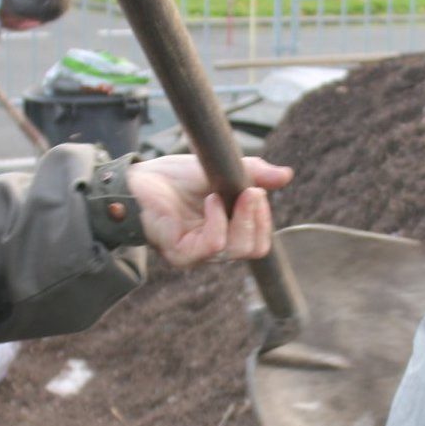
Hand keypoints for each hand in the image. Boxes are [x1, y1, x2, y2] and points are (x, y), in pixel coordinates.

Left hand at [126, 156, 292, 269]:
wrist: (138, 179)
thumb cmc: (173, 178)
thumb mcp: (221, 171)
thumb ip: (253, 173)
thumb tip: (286, 175)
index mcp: (226, 233)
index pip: (259, 241)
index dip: (264, 219)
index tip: (257, 190)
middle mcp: (214, 249)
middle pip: (254, 248)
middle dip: (257, 217)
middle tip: (250, 191)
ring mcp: (198, 254)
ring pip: (237, 249)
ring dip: (239, 217)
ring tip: (224, 192)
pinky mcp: (181, 254)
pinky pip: (215, 245)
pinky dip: (218, 221)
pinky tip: (210, 201)